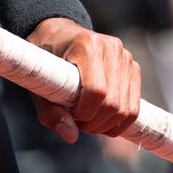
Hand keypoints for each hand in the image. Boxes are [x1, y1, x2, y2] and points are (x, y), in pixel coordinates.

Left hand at [29, 19, 141, 141]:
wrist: (59, 36)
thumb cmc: (46, 62)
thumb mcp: (39, 86)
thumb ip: (51, 113)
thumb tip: (71, 136)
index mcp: (87, 46)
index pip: (96, 92)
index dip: (84, 113)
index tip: (71, 115)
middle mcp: (111, 47)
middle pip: (113, 104)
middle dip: (94, 123)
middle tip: (77, 122)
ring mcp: (125, 57)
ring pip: (126, 109)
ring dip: (106, 125)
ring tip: (88, 121)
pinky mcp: (133, 67)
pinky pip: (134, 107)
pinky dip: (119, 122)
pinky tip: (102, 120)